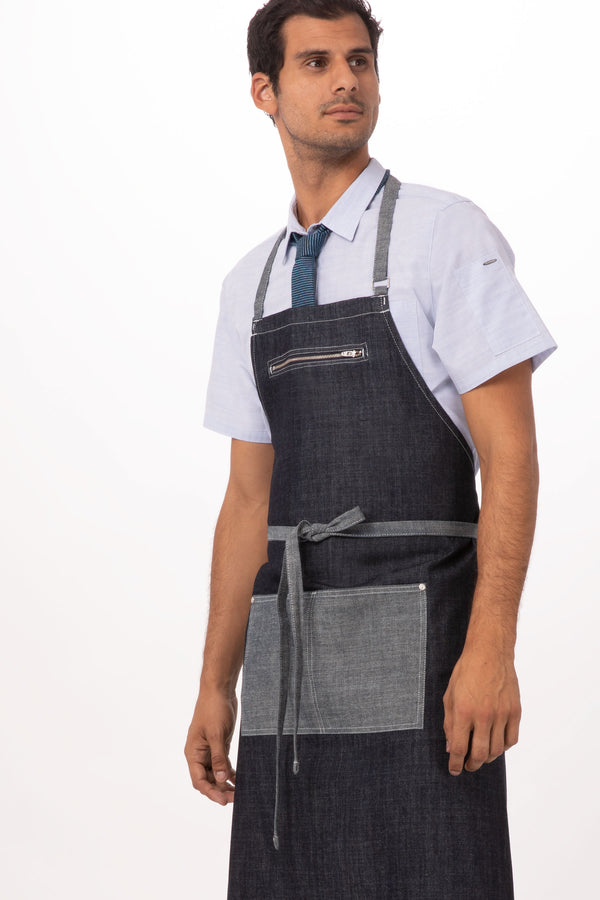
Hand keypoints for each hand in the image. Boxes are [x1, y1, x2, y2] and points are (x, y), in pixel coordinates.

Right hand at [184, 689, 237, 804]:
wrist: (219, 690)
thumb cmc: (214, 709)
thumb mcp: (217, 734)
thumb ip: (219, 757)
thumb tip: (221, 779)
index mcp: (193, 752)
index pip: (199, 780)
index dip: (211, 792)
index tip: (223, 801)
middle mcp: (199, 754)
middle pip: (207, 780)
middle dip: (219, 790)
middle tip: (235, 798)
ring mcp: (209, 750)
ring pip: (216, 773)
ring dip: (225, 783)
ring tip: (239, 792)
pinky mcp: (219, 744)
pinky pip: (222, 764)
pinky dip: (229, 772)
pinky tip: (239, 779)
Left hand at [443, 643, 520, 775]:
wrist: (490, 653)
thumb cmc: (466, 672)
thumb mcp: (449, 695)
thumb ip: (449, 722)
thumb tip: (451, 747)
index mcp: (463, 711)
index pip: (459, 748)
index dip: (455, 763)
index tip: (454, 770)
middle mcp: (483, 715)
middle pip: (479, 754)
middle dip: (471, 765)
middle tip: (467, 765)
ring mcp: (502, 714)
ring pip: (496, 750)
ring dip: (487, 758)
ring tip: (480, 756)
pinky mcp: (515, 711)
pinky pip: (512, 740)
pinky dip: (503, 747)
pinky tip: (496, 744)